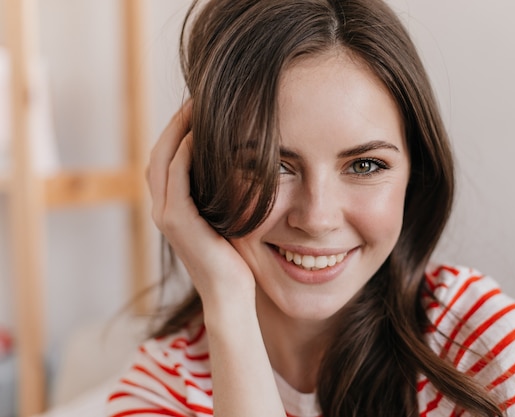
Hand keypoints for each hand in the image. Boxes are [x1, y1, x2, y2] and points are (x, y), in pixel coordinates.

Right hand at [146, 102, 256, 326]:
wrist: (230, 295)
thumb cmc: (232, 260)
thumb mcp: (225, 219)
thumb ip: (219, 195)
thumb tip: (235, 167)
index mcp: (172, 207)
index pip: (166, 159)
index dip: (178, 131)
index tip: (198, 108)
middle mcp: (163, 208)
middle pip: (159, 153)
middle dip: (176, 124)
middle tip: (195, 98)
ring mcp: (166, 215)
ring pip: (162, 159)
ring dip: (177, 131)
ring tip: (195, 107)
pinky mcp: (177, 222)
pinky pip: (176, 177)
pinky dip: (184, 153)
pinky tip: (199, 136)